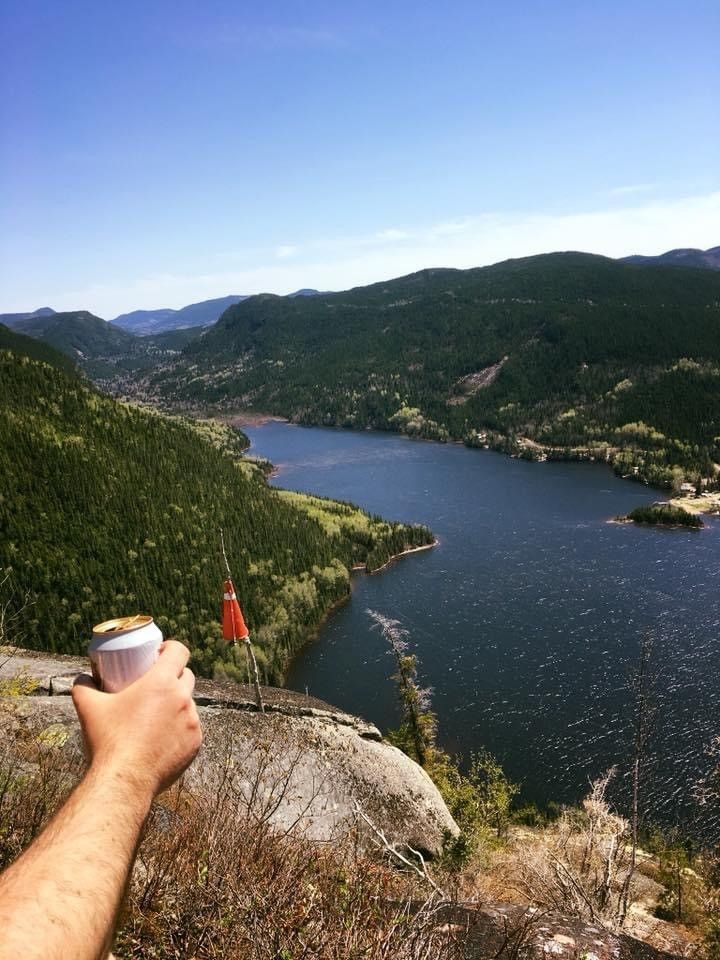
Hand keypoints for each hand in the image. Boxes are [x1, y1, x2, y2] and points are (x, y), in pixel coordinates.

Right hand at [72, 640, 202, 799]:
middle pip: (186, 676)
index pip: (179, 651)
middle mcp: (183, 699)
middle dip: (174, 675)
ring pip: (189, 704)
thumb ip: (83, 686)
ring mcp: (192, 722)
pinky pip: (191, 728)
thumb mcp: (88, 707)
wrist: (123, 781)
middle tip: (156, 683)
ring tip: (158, 713)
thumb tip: (83, 677)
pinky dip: (180, 728)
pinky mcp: (195, 743)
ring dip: (177, 703)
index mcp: (162, 682)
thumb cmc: (107, 741)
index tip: (160, 653)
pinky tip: (165, 735)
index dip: (170, 648)